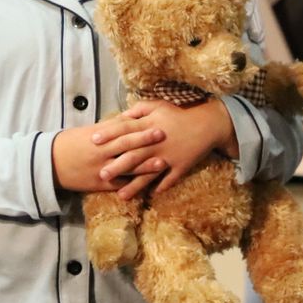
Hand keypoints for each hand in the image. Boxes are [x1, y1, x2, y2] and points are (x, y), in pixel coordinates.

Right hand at [52, 111, 165, 192]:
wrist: (50, 164)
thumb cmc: (69, 143)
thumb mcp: (87, 131)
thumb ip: (109, 127)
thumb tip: (128, 118)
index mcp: (97, 137)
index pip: (122, 131)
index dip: (139, 128)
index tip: (155, 123)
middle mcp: (100, 153)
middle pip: (127, 146)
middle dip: (146, 141)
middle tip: (163, 135)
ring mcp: (101, 169)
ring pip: (126, 168)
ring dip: (146, 166)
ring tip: (162, 163)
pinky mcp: (99, 184)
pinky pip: (119, 185)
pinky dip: (133, 184)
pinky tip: (148, 184)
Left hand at [100, 100, 235, 200]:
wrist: (208, 123)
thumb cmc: (179, 114)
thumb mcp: (158, 106)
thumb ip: (138, 110)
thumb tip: (120, 116)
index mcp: (150, 125)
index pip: (125, 129)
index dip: (109, 134)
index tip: (93, 141)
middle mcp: (157, 142)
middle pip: (133, 154)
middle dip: (117, 165)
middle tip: (100, 174)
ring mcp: (169, 156)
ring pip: (148, 173)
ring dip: (134, 185)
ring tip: (121, 195)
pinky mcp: (181, 166)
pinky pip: (169, 179)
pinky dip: (160, 187)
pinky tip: (149, 196)